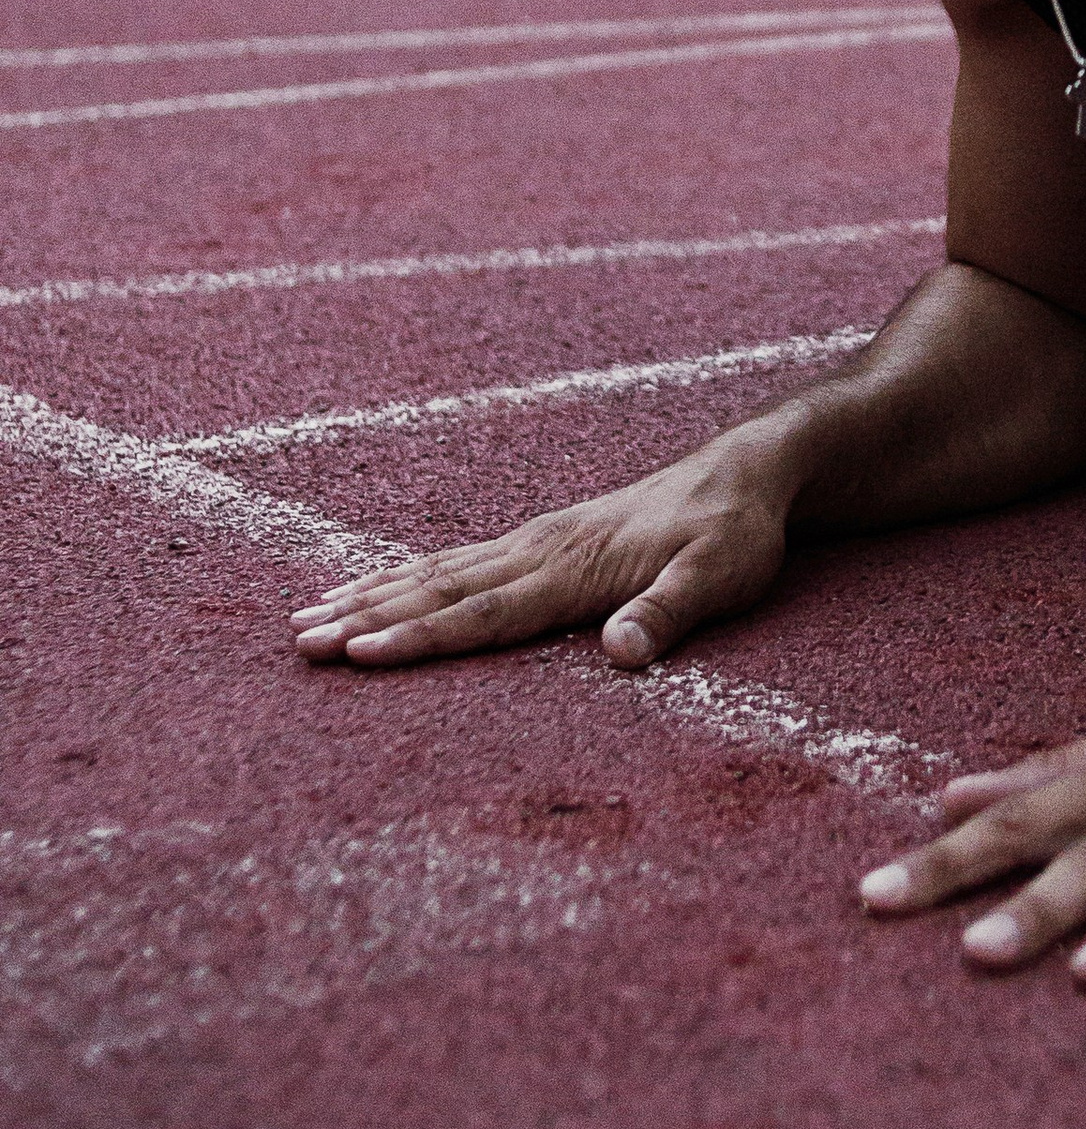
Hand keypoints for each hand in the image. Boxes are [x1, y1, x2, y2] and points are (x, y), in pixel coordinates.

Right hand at [289, 427, 796, 672]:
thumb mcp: (721, 578)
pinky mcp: (539, 540)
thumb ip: (669, 616)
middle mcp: (540, 552)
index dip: (422, 638)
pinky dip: (404, 575)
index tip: (359, 654)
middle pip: (440, 591)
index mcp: (574, 570)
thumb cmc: (734, 534)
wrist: (743, 473)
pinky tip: (372, 586)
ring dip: (371, 595)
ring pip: (436, 572)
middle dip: (367, 618)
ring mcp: (535, 542)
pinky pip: (455, 560)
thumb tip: (621, 655)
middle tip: (298, 642)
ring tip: (306, 616)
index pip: (485, 613)